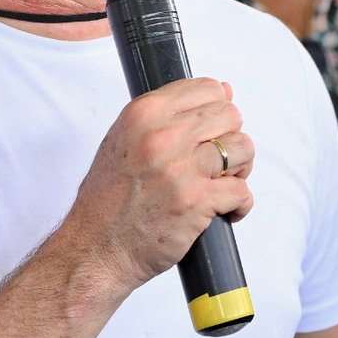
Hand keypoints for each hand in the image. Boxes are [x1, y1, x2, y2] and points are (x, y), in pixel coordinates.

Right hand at [67, 78, 253, 293]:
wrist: (95, 248)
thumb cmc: (108, 200)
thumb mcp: (126, 141)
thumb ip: (171, 115)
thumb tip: (225, 90)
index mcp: (143, 114)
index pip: (207, 88)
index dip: (215, 110)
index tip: (208, 132)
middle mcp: (162, 136)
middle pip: (230, 115)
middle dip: (228, 139)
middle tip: (214, 163)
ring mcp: (181, 168)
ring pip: (243, 149)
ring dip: (239, 169)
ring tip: (220, 185)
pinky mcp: (196, 201)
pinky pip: (243, 191)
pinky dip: (239, 204)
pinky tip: (222, 211)